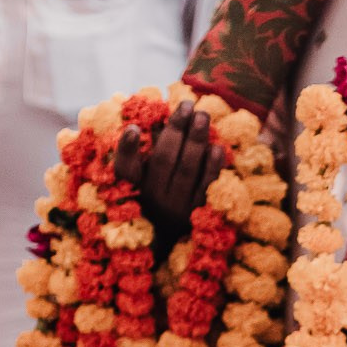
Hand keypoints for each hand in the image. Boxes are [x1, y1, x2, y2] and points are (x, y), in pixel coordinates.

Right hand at [115, 98, 228, 237]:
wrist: (166, 241)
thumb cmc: (149, 200)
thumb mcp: (133, 181)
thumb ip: (129, 156)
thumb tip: (132, 129)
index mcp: (139, 188)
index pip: (134, 163)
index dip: (135, 144)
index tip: (140, 124)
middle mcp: (158, 199)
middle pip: (167, 160)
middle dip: (178, 130)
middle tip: (189, 104)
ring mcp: (180, 208)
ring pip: (188, 171)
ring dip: (196, 142)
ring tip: (203, 116)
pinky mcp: (200, 215)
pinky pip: (207, 188)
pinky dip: (212, 168)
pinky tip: (216, 148)